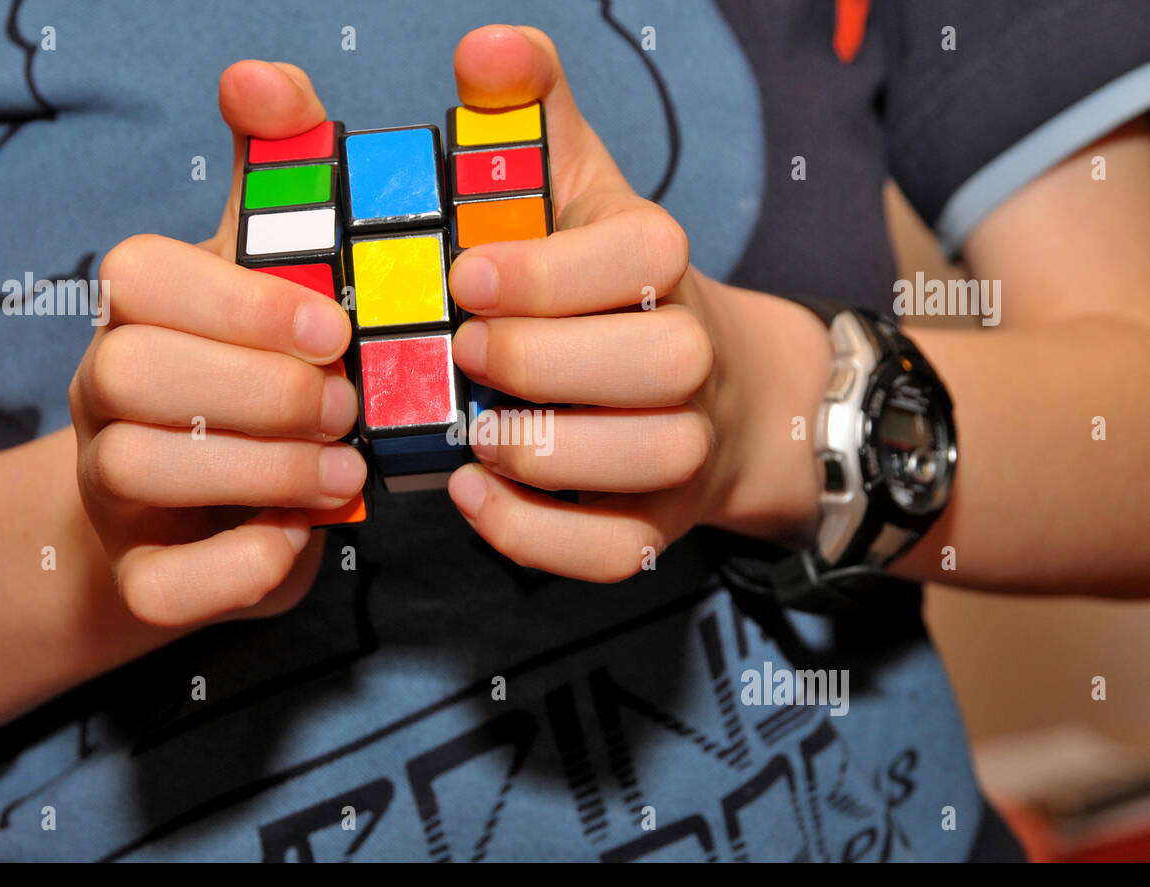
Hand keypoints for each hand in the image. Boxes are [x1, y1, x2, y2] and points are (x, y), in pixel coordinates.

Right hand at [70, 61, 365, 627]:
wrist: (217, 506)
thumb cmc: (261, 376)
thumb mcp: (274, 278)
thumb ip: (279, 181)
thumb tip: (261, 77)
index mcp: (146, 312)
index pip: (142, 275)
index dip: (240, 300)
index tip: (336, 325)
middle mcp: (108, 392)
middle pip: (128, 371)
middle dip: (258, 391)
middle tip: (348, 407)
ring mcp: (112, 487)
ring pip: (137, 470)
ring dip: (261, 471)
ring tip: (341, 473)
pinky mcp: (139, 574)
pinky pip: (159, 585)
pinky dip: (238, 567)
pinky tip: (298, 539)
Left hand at [446, 26, 829, 581]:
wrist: (708, 390)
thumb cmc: (604, 284)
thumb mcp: (573, 188)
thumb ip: (526, 118)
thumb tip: (486, 49)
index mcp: (664, 263)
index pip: (640, 260)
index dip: (549, 275)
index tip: (464, 278)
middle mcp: (690, 355)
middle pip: (657, 367)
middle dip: (545, 364)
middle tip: (465, 354)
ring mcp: (682, 449)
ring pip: (648, 462)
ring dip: (547, 452)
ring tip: (473, 431)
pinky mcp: (654, 524)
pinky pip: (614, 550)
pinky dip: (540, 536)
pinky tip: (474, 497)